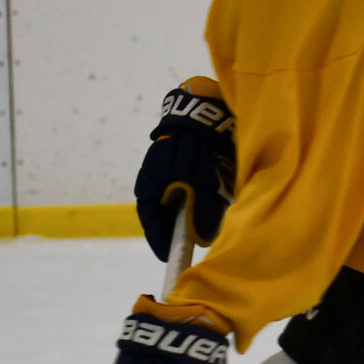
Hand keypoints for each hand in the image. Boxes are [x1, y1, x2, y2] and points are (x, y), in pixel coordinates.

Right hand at [132, 77, 234, 262]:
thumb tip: (200, 239)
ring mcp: (166, 168)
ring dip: (192, 210)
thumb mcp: (202, 182)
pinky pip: (188, 185)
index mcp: (149, 184)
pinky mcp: (181, 160)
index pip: (152, 222)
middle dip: (180, 227)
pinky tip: (214, 196)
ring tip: (209, 221)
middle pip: (165, 213)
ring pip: (178, 199)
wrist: (205, 106)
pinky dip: (199, 194)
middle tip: (196, 242)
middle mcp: (155, 178)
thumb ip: (201, 211)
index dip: (164, 241)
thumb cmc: (199, 144)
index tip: (175, 256)